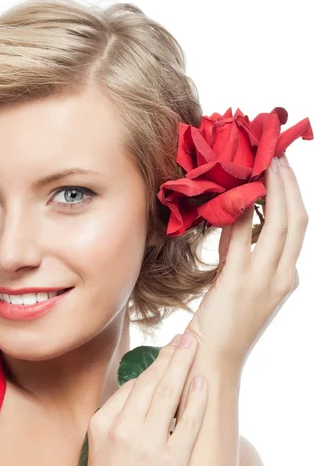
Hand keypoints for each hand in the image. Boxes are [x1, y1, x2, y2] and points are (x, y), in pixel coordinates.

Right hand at [86, 334, 207, 465]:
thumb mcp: (102, 442)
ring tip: (193, 347)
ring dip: (182, 367)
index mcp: (103, 423)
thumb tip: (141, 385)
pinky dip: (195, 401)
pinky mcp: (172, 462)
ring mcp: (148, 446)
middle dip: (169, 356)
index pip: (132, 386)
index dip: (153, 364)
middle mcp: (122, 430)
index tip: (167, 349)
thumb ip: (117, 414)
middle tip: (185, 337)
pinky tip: (201, 382)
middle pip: (150, 383)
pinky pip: (187, 424)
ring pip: (167, 396)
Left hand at [186, 154, 308, 366]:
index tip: (283, 170)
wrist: (213, 355)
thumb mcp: (240, 283)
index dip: (294, 196)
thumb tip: (236, 220)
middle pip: (297, 220)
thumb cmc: (223, 321)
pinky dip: (244, 212)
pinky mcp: (241, 281)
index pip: (298, 228)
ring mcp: (266, 279)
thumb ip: (242, 254)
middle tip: (278, 156)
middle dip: (290, 185)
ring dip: (273, 190)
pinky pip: (245, 237)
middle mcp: (284, 276)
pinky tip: (239, 193)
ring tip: (264, 164)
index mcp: (287, 277)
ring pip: (281, 223)